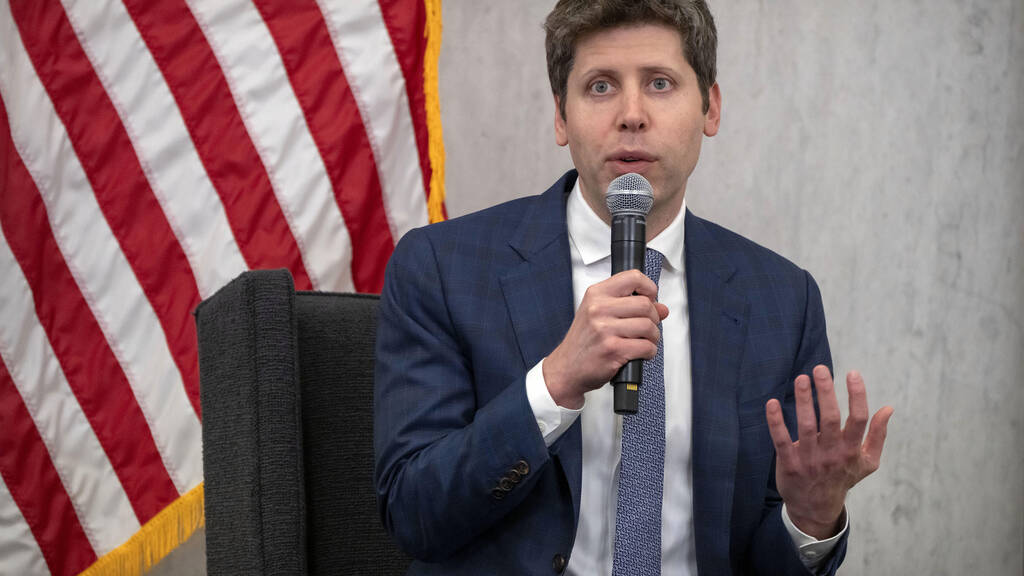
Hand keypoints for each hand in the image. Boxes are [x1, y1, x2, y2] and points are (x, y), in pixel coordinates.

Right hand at [543, 269, 668, 408]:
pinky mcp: (613, 350)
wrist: (566, 368)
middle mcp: (598, 309)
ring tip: (645, 340)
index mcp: (596, 295)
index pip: (632, 277)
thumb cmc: (583, 342)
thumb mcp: (599, 315)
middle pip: (645, 304)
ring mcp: (604, 329)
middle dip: (654, 317)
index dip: (648, 287)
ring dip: (653, 336)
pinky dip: (649, 351)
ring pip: (648, 326)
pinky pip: (646, 346)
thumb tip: (661, 308)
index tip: (651, 297)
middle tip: (648, 325)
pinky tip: (641, 352)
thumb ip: (629, 307)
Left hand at [765, 366, 893, 538]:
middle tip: (820, 369)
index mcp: (852, 450)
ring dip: (803, 401)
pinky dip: (776, 422)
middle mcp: (832, 453)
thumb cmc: (843, 477)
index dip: (857, 395)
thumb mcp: (867, 462)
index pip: (858, 419)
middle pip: (831, 418)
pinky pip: (782, 440)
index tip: (852, 373)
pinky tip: (772, 403)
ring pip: (806, 426)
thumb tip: (888, 408)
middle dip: (826, 392)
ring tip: (801, 379)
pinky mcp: (789, 463)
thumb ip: (878, 434)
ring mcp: (810, 459)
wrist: (817, 509)